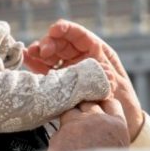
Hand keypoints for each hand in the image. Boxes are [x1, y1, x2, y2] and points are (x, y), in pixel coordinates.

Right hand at [25, 20, 143, 140]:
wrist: (119, 121)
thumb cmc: (123, 100)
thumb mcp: (117, 84)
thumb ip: (106, 75)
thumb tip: (97, 69)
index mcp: (96, 51)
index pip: (79, 35)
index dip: (66, 30)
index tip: (55, 30)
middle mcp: (80, 57)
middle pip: (61, 43)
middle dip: (50, 43)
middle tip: (44, 51)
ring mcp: (69, 69)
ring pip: (51, 55)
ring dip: (40, 52)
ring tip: (31, 53)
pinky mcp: (60, 82)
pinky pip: (46, 70)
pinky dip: (36, 63)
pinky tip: (26, 57)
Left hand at [49, 99, 129, 150]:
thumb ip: (111, 137)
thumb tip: (102, 133)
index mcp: (118, 127)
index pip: (110, 103)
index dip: (102, 104)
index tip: (97, 107)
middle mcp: (99, 121)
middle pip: (89, 103)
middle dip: (83, 109)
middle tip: (79, 122)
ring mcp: (79, 125)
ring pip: (71, 111)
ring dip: (69, 120)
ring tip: (69, 136)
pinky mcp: (61, 134)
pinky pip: (58, 130)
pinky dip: (58, 138)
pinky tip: (61, 150)